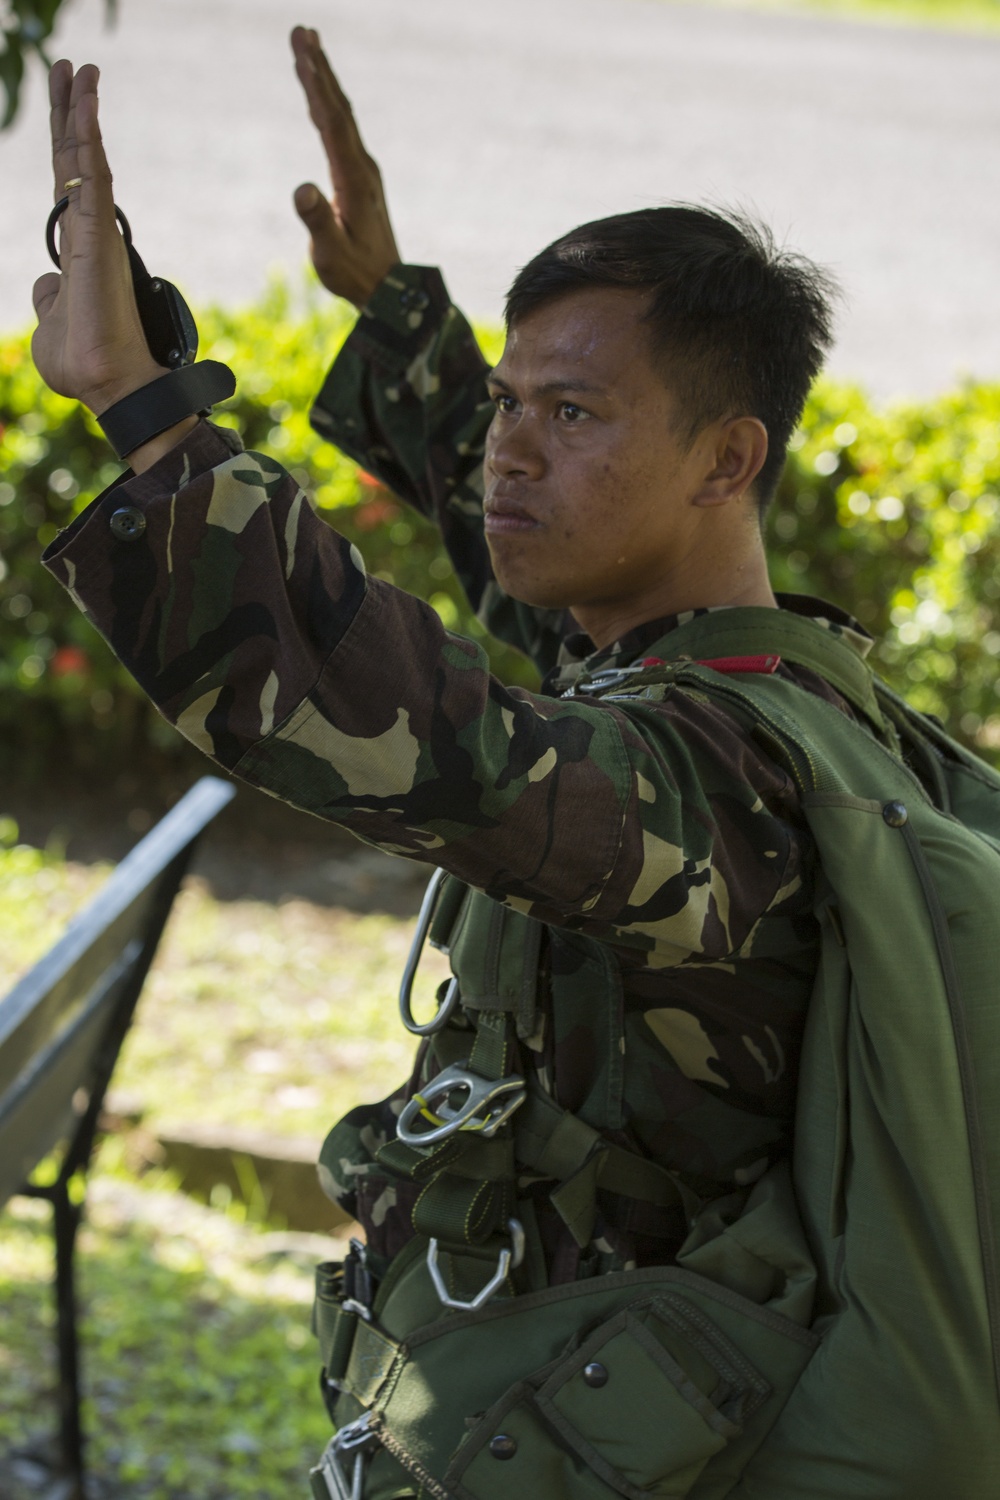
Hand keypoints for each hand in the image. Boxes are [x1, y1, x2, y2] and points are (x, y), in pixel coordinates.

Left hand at [32, 60, 163, 416]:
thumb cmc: (83, 364)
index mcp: (77, 248)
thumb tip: (46, 282)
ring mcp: (96, 233)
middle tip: (71, 66)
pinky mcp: (100, 238)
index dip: (63, 140)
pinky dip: (89, 139)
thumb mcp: (50, 322)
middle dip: (70, 110)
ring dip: (81, 111)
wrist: (106, 385)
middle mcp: (90, 234)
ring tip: (81, 69)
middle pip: (75, 160)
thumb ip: (48, 296)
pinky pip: (93, 178)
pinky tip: (85, 105)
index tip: (65, 99)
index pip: (67, 182)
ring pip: (85, 160)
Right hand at [290, 26, 400, 307]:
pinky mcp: (359, 178)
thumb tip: (302, 189)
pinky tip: (316, 96)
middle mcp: (362, 167)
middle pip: (339, 109)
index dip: (317, 87)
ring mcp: (362, 171)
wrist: (388, 290)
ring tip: (305, 49)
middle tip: (302, 31)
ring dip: (323, 82)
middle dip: (320, 69)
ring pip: (340, 116)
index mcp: (354, 179)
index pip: (333, 123)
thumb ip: (317, 221)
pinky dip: (326, 107)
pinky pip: (340, 132)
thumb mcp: (331, 253)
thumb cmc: (356, 275)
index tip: (303, 53)